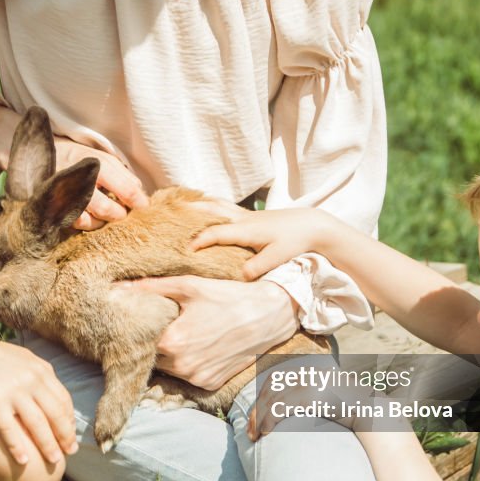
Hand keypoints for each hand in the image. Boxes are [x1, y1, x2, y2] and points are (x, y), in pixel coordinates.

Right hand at [0, 333, 76, 464]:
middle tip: (70, 452)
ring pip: (37, 423)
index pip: (63, 398)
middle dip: (65, 435)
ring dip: (48, 444)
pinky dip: (17, 446)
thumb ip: (37, 372)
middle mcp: (31, 378)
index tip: (70, 434)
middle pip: (55, 412)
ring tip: (54, 461)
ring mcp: (13, 389)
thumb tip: (53, 390)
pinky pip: (9, 428)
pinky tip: (23, 461)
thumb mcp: (19, 359)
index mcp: (40, 369)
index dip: (69, 419)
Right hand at [53, 137, 148, 229]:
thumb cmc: (76, 159)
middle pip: (104, 208)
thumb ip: (121, 173)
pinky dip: (85, 224)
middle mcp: (75, 180)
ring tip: (106, 216)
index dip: (136, 199)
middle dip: (117, 214)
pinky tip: (90, 218)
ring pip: (87, 221)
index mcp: (91, 163)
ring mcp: (61, 196)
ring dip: (101, 222)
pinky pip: (72, 225)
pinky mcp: (51, 209)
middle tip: (122, 213)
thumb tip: (139, 192)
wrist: (38, 156)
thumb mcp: (99, 157)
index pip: (122, 187)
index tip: (144, 206)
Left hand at [127, 276, 299, 389]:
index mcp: (171, 342)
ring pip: (169, 368)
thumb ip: (150, 288)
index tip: (142, 319)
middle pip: (153, 356)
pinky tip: (200, 346)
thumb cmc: (227, 297)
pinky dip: (189, 364)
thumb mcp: (189, 287)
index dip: (139, 329)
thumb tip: (117, 288)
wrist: (268, 316)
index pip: (139, 340)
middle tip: (166, 325)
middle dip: (155, 342)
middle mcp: (181, 366)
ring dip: (171, 355)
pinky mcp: (209, 384)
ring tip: (185, 334)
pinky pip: (188, 376)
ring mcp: (196, 378)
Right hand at [191, 208, 343, 278]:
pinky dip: (210, 205)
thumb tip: (239, 275)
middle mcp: (242, 219)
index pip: (215, 233)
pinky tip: (204, 207)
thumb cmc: (294, 242)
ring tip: (180, 206)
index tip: (184, 250)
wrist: (311, 225)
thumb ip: (258, 267)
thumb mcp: (277, 258)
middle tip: (168, 214)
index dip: (198, 241)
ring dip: (198, 205)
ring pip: (217, 205)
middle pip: (211, 210)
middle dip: (189, 212)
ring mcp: (246, 215)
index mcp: (246, 229)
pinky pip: (224, 207)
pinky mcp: (250, 215)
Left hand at [246, 362, 379, 440]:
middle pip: (272, 387)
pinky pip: (281, 408)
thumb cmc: (356, 412)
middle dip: (257, 409)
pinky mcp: (311, 396)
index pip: (278, 379)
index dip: (263, 396)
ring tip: (254, 436)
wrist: (375, 413)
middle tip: (249, 429)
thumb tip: (302, 406)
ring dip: (259, 419)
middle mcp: (310, 373)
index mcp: (313, 371)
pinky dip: (268, 421)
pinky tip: (265, 433)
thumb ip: (316, 398)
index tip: (256, 413)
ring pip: (273, 399)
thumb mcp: (333, 398)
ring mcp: (311, 383)